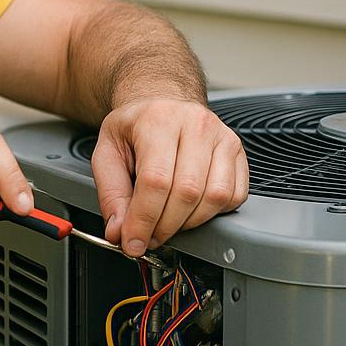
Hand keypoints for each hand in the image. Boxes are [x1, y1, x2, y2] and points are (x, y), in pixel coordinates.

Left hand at [91, 98, 248, 256]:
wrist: (162, 103)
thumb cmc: (136, 127)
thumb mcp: (108, 152)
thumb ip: (111, 194)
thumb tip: (120, 231)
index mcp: (158, 120)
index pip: (156, 180)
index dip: (144, 219)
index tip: (133, 242)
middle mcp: (195, 124)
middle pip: (187, 192)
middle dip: (165, 226)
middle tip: (148, 237)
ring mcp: (222, 137)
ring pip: (214, 197)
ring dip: (188, 223)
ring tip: (168, 222)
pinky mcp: (237, 151)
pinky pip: (234, 196)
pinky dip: (212, 213)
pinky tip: (191, 208)